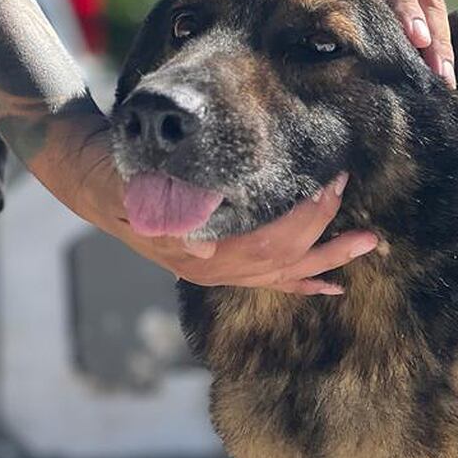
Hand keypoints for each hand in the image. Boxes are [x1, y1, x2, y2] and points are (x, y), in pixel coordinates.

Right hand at [37, 119, 377, 295]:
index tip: (330, 185)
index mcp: (193, 251)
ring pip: (283, 275)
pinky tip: (331, 285)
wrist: (89, 177)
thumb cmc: (114, 172)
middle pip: (282, 260)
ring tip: (368, 245)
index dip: (304, 217)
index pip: (265, 242)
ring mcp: (216, 271)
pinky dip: (303, 284)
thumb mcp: (130, 184)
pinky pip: (270, 282)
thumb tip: (202, 248)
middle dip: (324, 234)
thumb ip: (162, 211)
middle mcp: (210, 269)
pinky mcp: (221, 266)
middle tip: (353, 201)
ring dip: (327, 260)